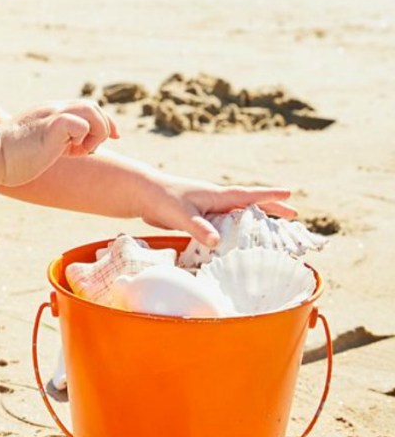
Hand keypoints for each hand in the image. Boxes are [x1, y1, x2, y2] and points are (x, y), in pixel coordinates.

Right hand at [0, 100, 118, 186]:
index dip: (103, 120)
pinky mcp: (51, 127)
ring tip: (82, 151)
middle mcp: (52, 109)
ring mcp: (51, 115)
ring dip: (96, 132)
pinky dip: (84, 138)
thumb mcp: (36, 145)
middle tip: (104, 145)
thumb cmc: (8, 157)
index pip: (85, 107)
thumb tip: (64, 149)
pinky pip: (81, 124)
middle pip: (92, 106)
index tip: (114, 135)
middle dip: (106, 125)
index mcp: (49, 112)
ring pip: (91, 111)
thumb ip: (52, 141)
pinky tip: (71, 152)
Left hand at [138, 174, 297, 246]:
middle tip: (293, 214)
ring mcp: (208, 207)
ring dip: (255, 218)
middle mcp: (216, 200)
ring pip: (238, 213)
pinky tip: (239, 238)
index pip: (248, 195)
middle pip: (249, 204)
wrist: (142, 194)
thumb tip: (216, 242)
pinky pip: (224, 222)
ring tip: (273, 227)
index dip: (269, 197)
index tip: (289, 195)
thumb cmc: (162, 200)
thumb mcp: (181, 215)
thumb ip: (199, 228)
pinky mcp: (199, 216)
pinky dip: (237, 228)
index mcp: (216, 195)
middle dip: (271, 208)